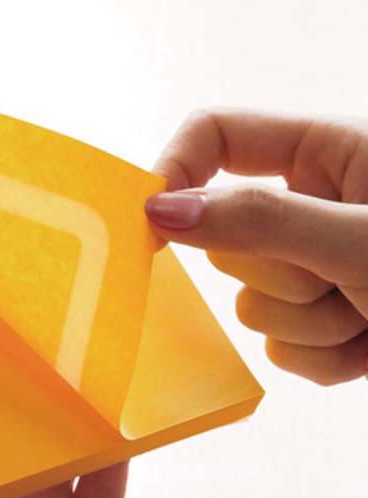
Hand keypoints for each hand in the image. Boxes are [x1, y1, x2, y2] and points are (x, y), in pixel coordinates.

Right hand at [144, 109, 367, 384]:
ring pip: (253, 307)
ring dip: (313, 324)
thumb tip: (161, 211)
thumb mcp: (362, 237)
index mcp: (327, 154)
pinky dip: (325, 358)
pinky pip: (280, 350)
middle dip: (281, 275)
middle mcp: (313, 208)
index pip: (217, 136)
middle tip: (342, 277)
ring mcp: (314, 269)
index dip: (175, 171)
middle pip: (228, 239)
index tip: (153, 223)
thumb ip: (258, 221)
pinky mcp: (322, 323)